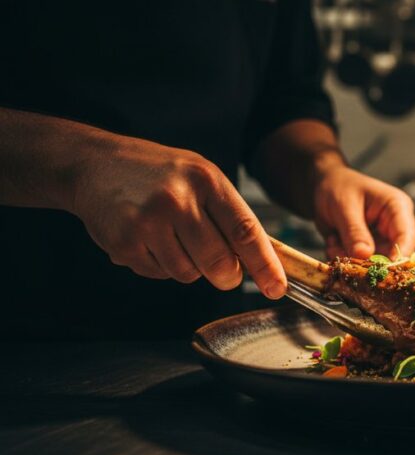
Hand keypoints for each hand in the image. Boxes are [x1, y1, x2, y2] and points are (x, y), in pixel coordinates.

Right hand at [70, 137, 286, 298]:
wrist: (96, 165)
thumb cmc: (159, 174)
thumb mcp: (201, 177)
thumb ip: (229, 215)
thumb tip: (258, 262)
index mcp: (206, 180)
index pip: (246, 231)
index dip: (265, 265)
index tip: (277, 288)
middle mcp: (178, 199)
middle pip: (219, 263)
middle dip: (226, 275)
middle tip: (222, 269)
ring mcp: (148, 221)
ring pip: (189, 274)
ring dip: (189, 266)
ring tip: (172, 237)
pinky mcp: (124, 242)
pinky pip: (159, 274)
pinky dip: (160, 265)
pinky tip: (149, 239)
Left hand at [313, 165, 414, 259]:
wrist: (324, 186)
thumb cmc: (338, 186)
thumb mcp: (344, 206)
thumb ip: (354, 231)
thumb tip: (365, 255)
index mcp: (397, 207)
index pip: (406, 237)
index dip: (398, 256)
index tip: (381, 270)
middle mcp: (394, 225)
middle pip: (394, 255)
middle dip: (368, 261)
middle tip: (346, 257)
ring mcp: (382, 239)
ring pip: (375, 263)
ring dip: (352, 259)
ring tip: (334, 242)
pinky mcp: (370, 248)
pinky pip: (361, 263)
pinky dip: (344, 257)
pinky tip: (333, 242)